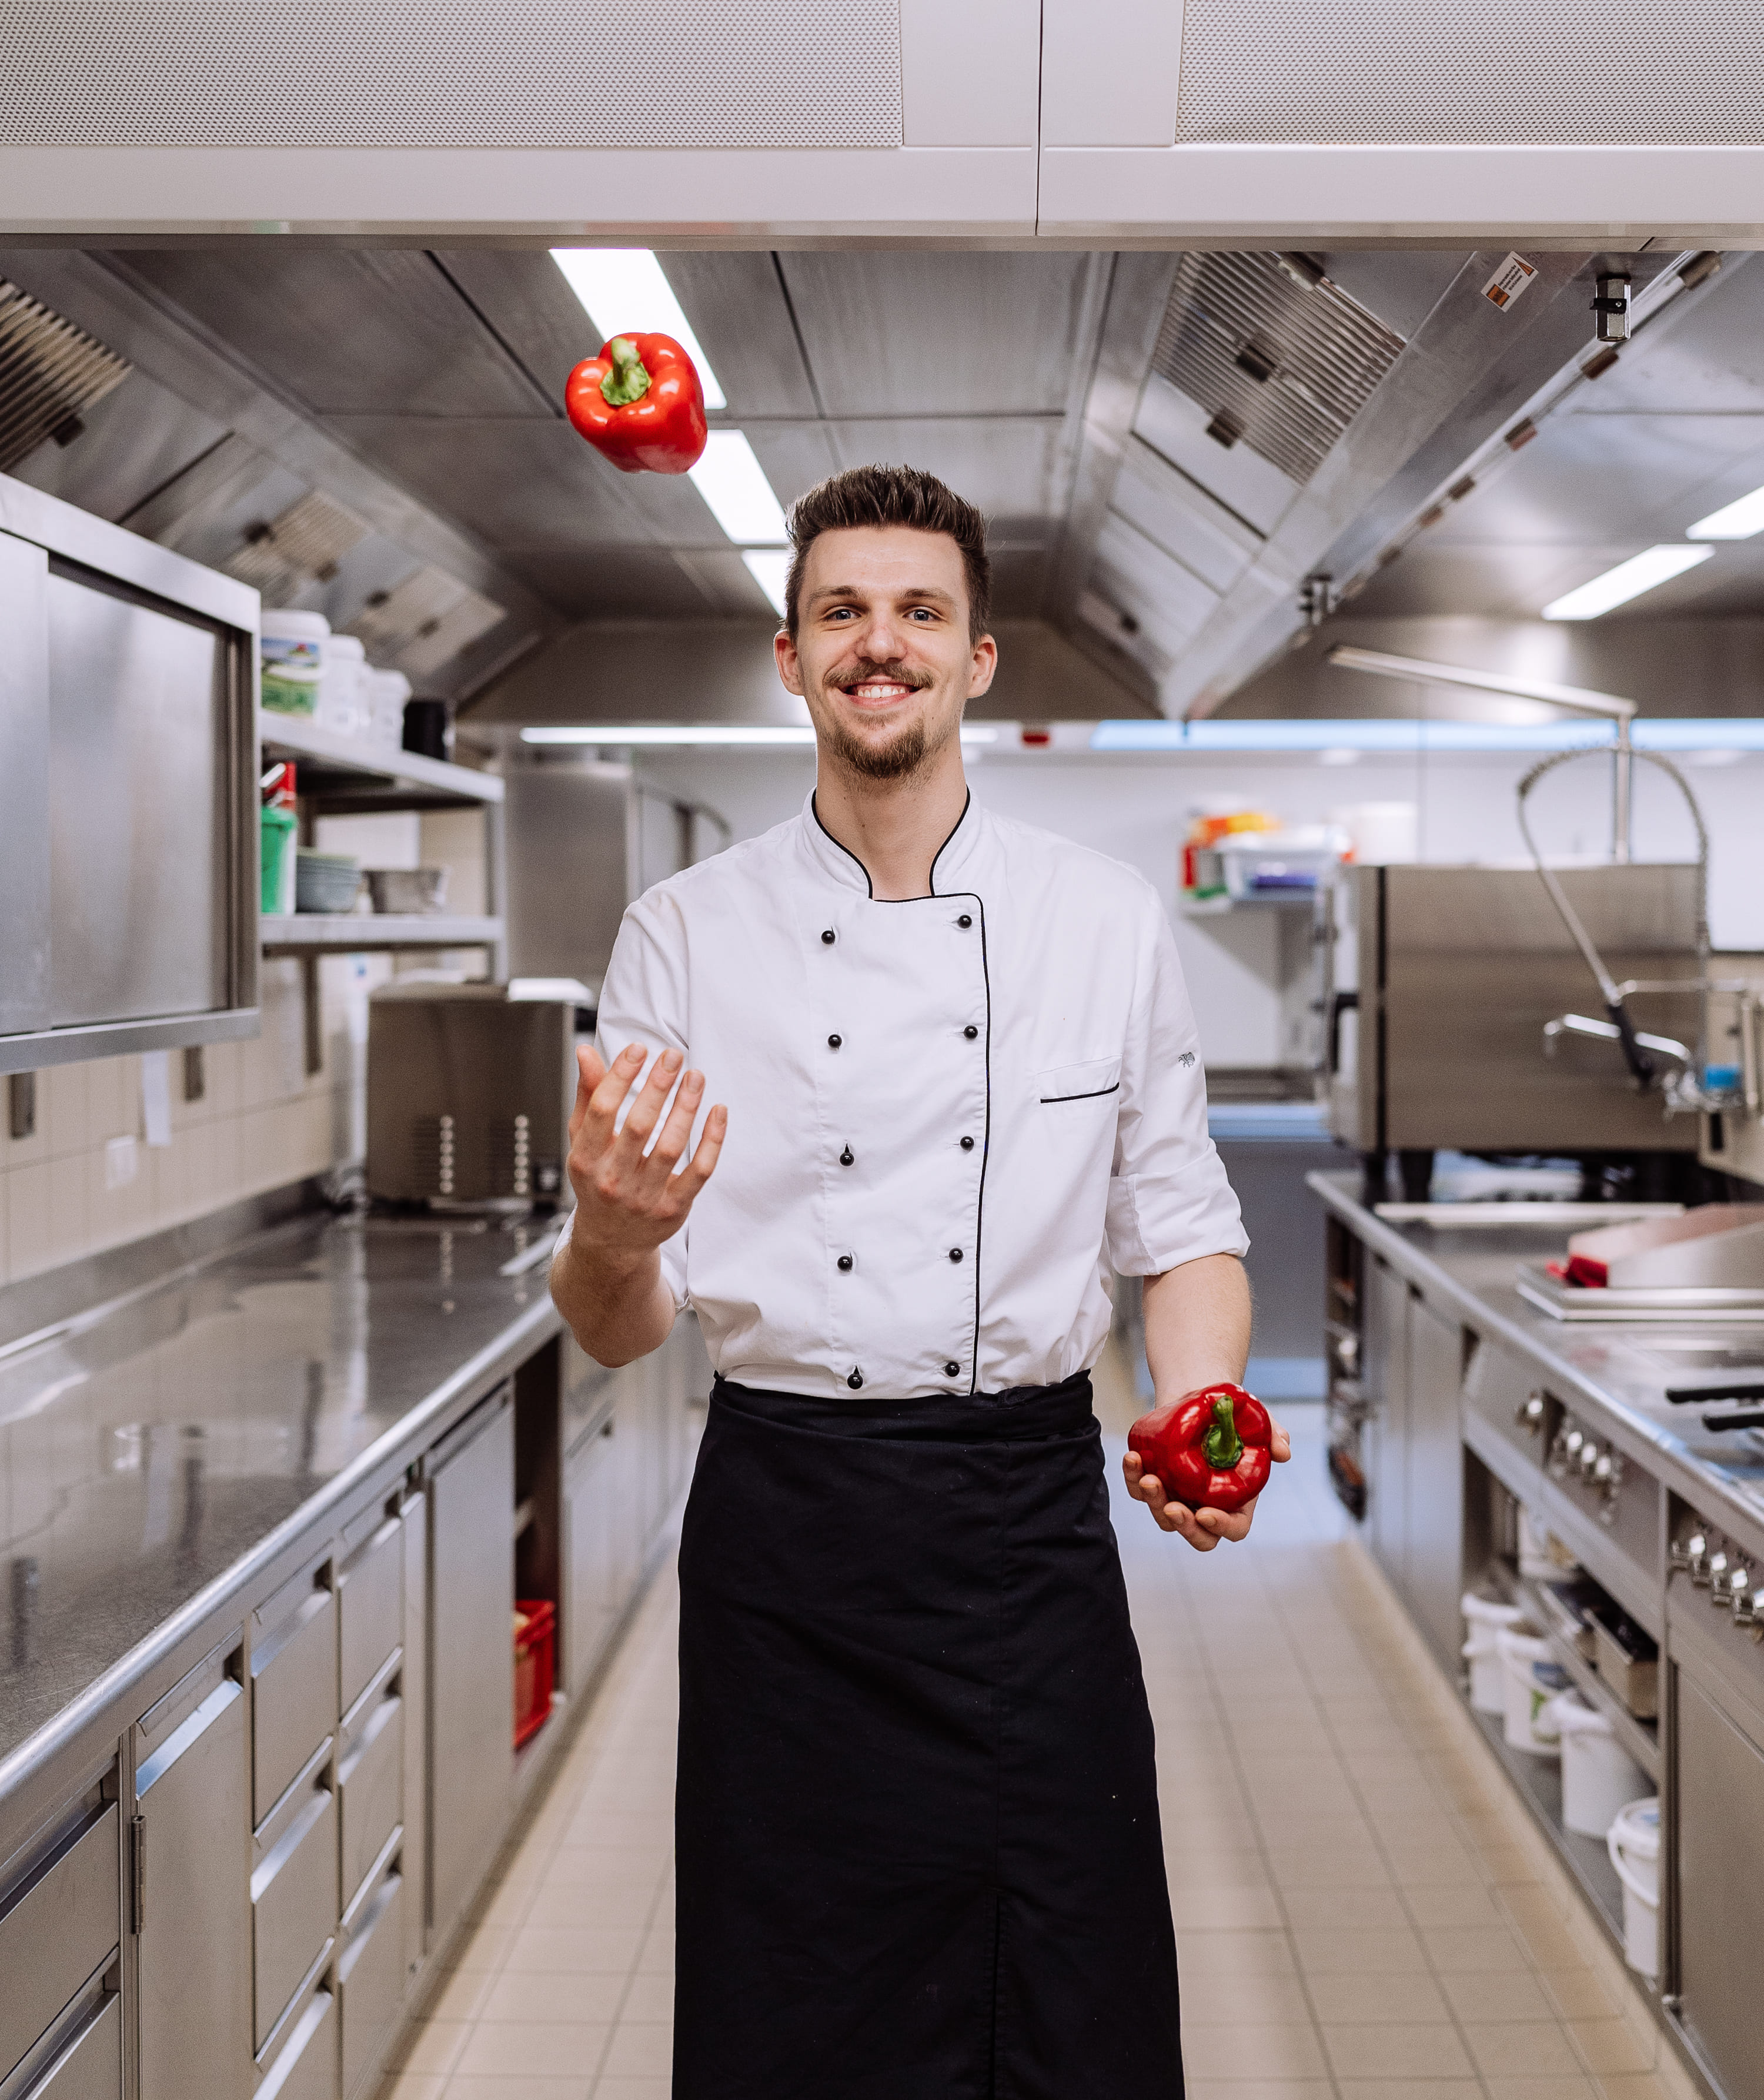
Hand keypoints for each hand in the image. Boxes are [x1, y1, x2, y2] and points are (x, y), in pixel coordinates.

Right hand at [566, 1042, 725, 1257]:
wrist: (612, 1241)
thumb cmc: (598, 1180)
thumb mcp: (583, 1141)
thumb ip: (588, 1095)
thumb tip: (587, 1051)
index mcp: (585, 1160)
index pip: (602, 1110)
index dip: (620, 1076)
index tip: (639, 1050)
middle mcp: (613, 1180)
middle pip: (639, 1125)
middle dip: (658, 1086)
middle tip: (674, 1056)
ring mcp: (644, 1197)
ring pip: (672, 1146)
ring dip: (687, 1107)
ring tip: (695, 1077)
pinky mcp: (674, 1208)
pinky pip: (700, 1170)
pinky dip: (712, 1140)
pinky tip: (718, 1111)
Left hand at [1122, 1414, 1291, 1551]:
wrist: (1204, 1400)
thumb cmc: (1235, 1418)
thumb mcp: (1261, 1423)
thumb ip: (1275, 1436)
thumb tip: (1283, 1452)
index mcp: (1238, 1502)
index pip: (1233, 1529)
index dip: (1221, 1527)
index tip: (1205, 1513)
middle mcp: (1207, 1506)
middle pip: (1196, 1534)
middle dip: (1183, 1526)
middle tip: (1171, 1507)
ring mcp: (1179, 1496)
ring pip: (1163, 1517)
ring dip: (1153, 1501)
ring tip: (1146, 1476)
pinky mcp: (1157, 1481)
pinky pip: (1140, 1490)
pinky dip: (1132, 1479)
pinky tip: (1132, 1459)